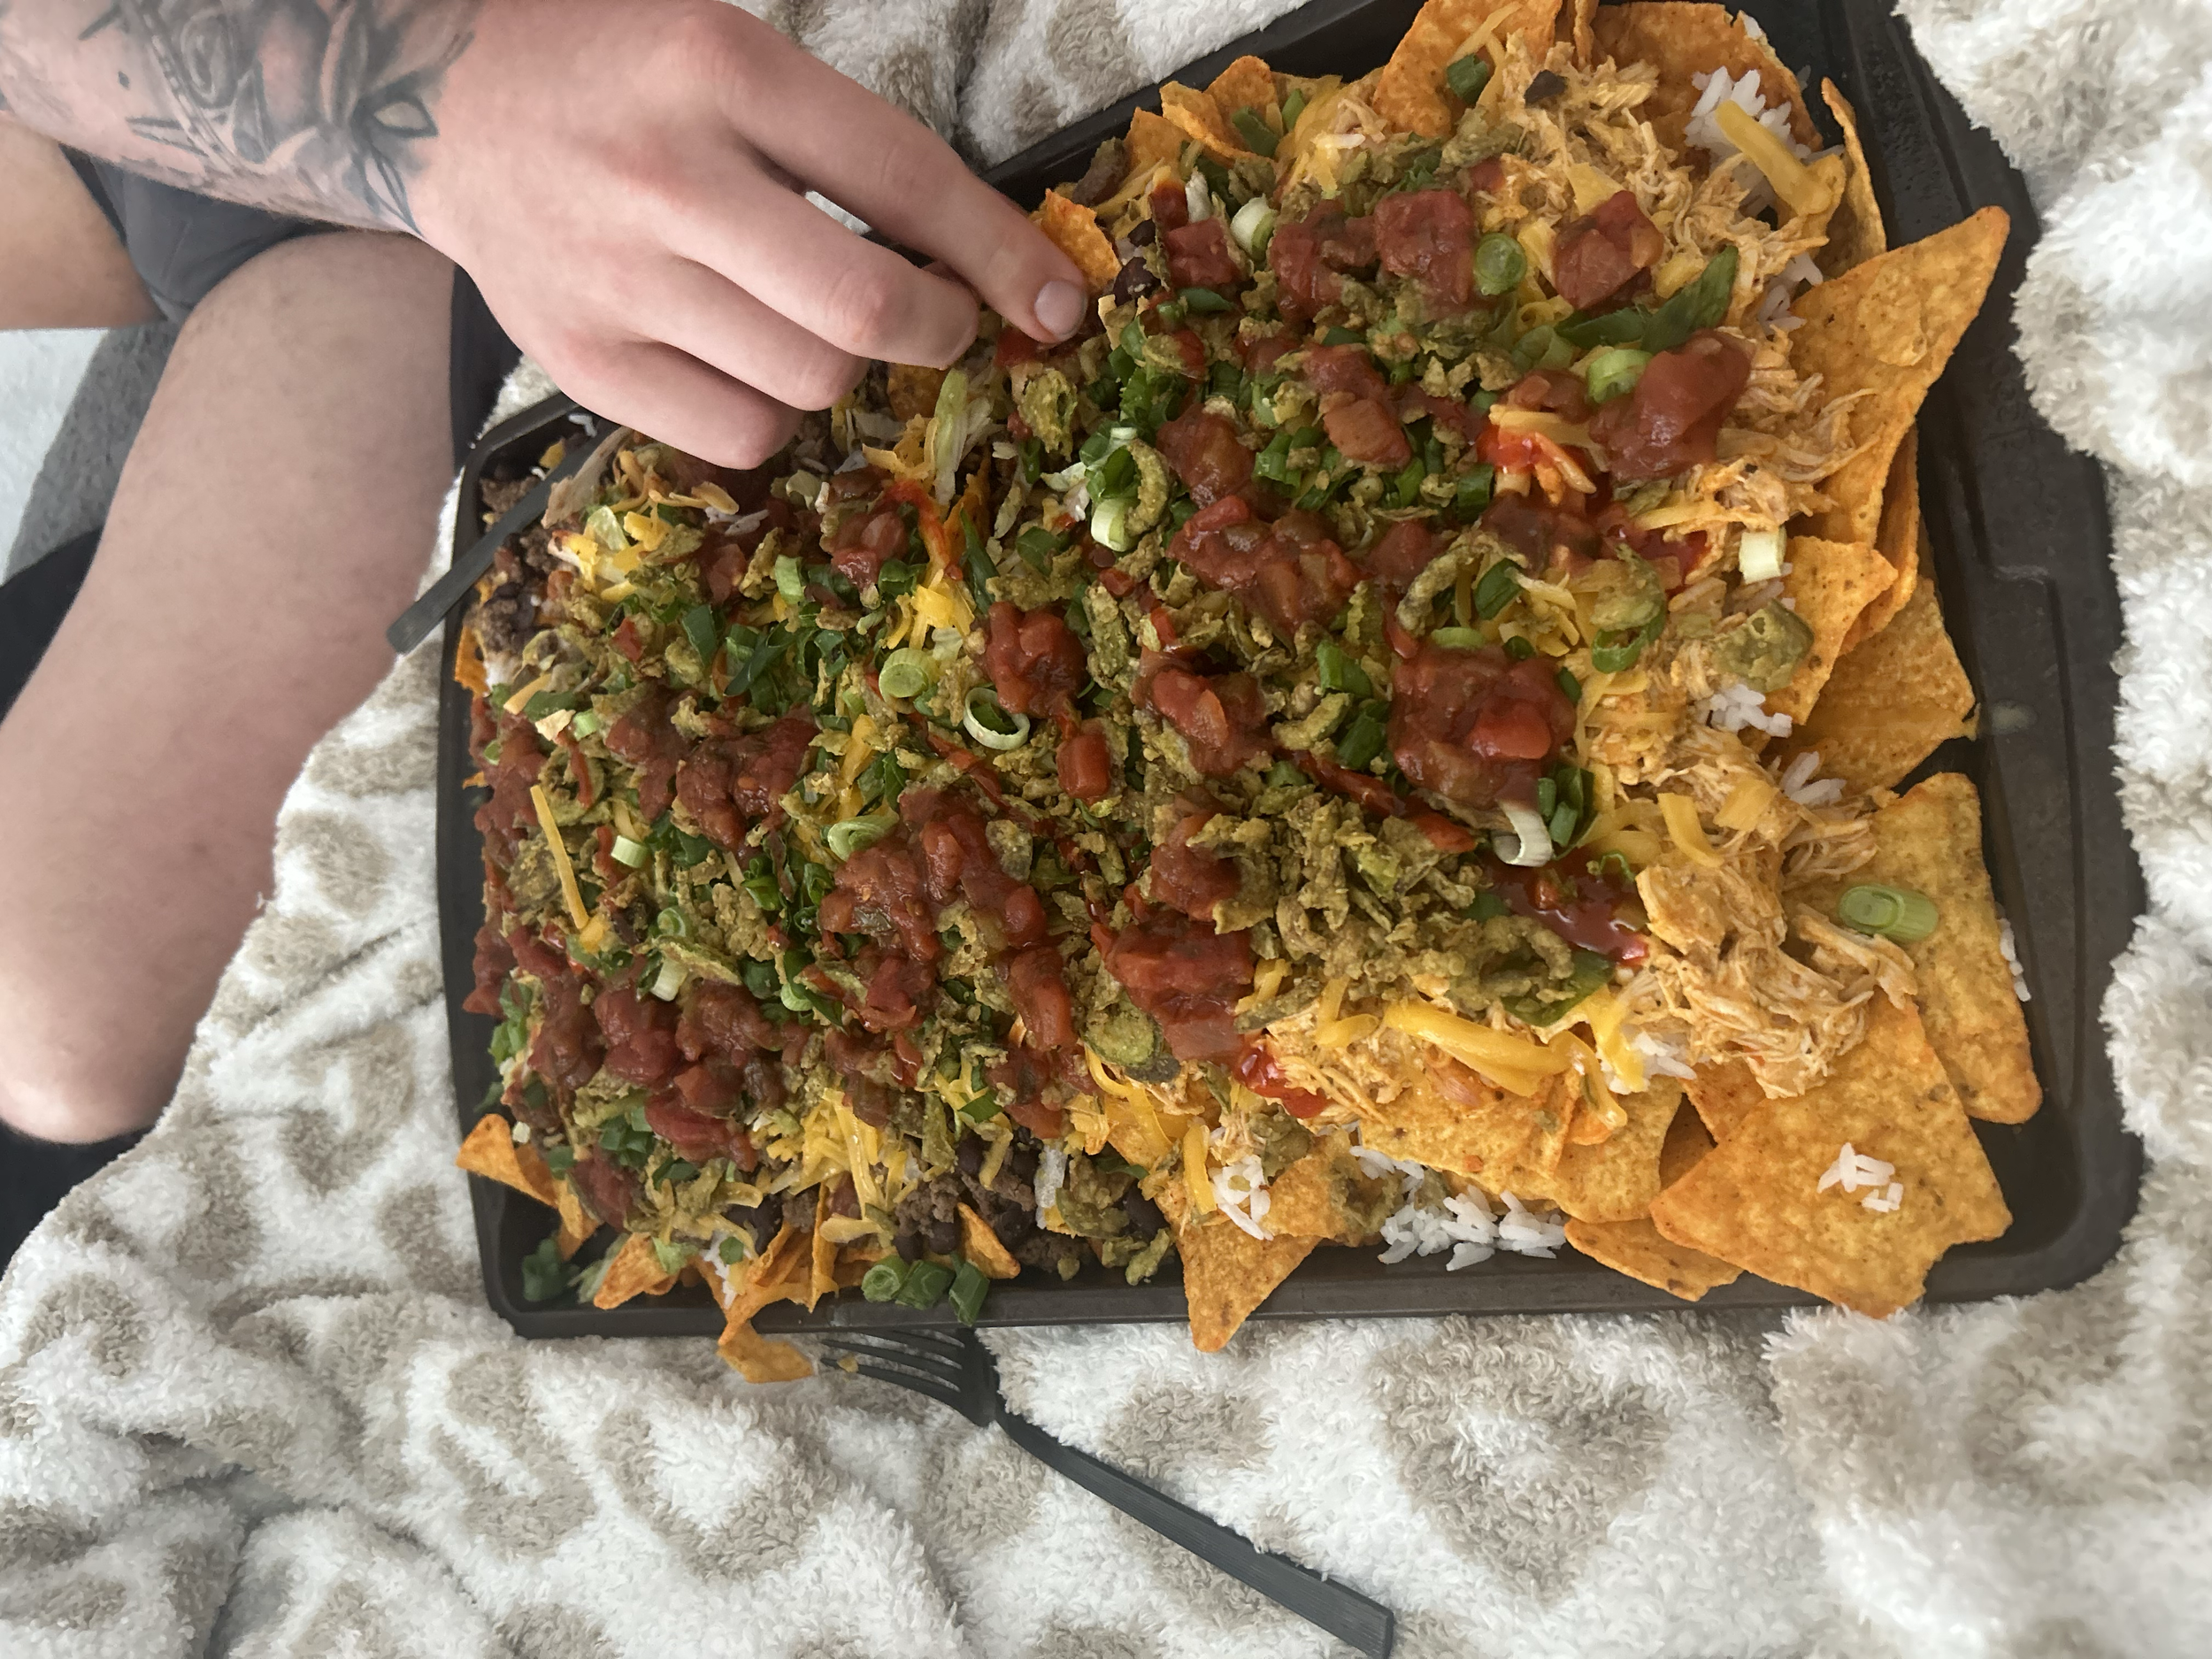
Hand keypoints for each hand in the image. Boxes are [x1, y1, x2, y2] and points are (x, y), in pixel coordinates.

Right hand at [413, 0, 1087, 464]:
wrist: (439, 99)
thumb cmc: (622, 71)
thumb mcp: (734, 52)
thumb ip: (846, 145)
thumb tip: (989, 264)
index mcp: (720, 68)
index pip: (903, 181)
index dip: (1001, 256)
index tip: (1058, 306)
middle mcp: (663, 175)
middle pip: (862, 308)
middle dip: (937, 329)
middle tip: (939, 321)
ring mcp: (612, 278)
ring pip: (807, 383)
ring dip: (847, 366)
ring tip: (814, 318)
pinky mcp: (578, 360)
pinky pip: (737, 437)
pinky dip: (775, 414)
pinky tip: (749, 356)